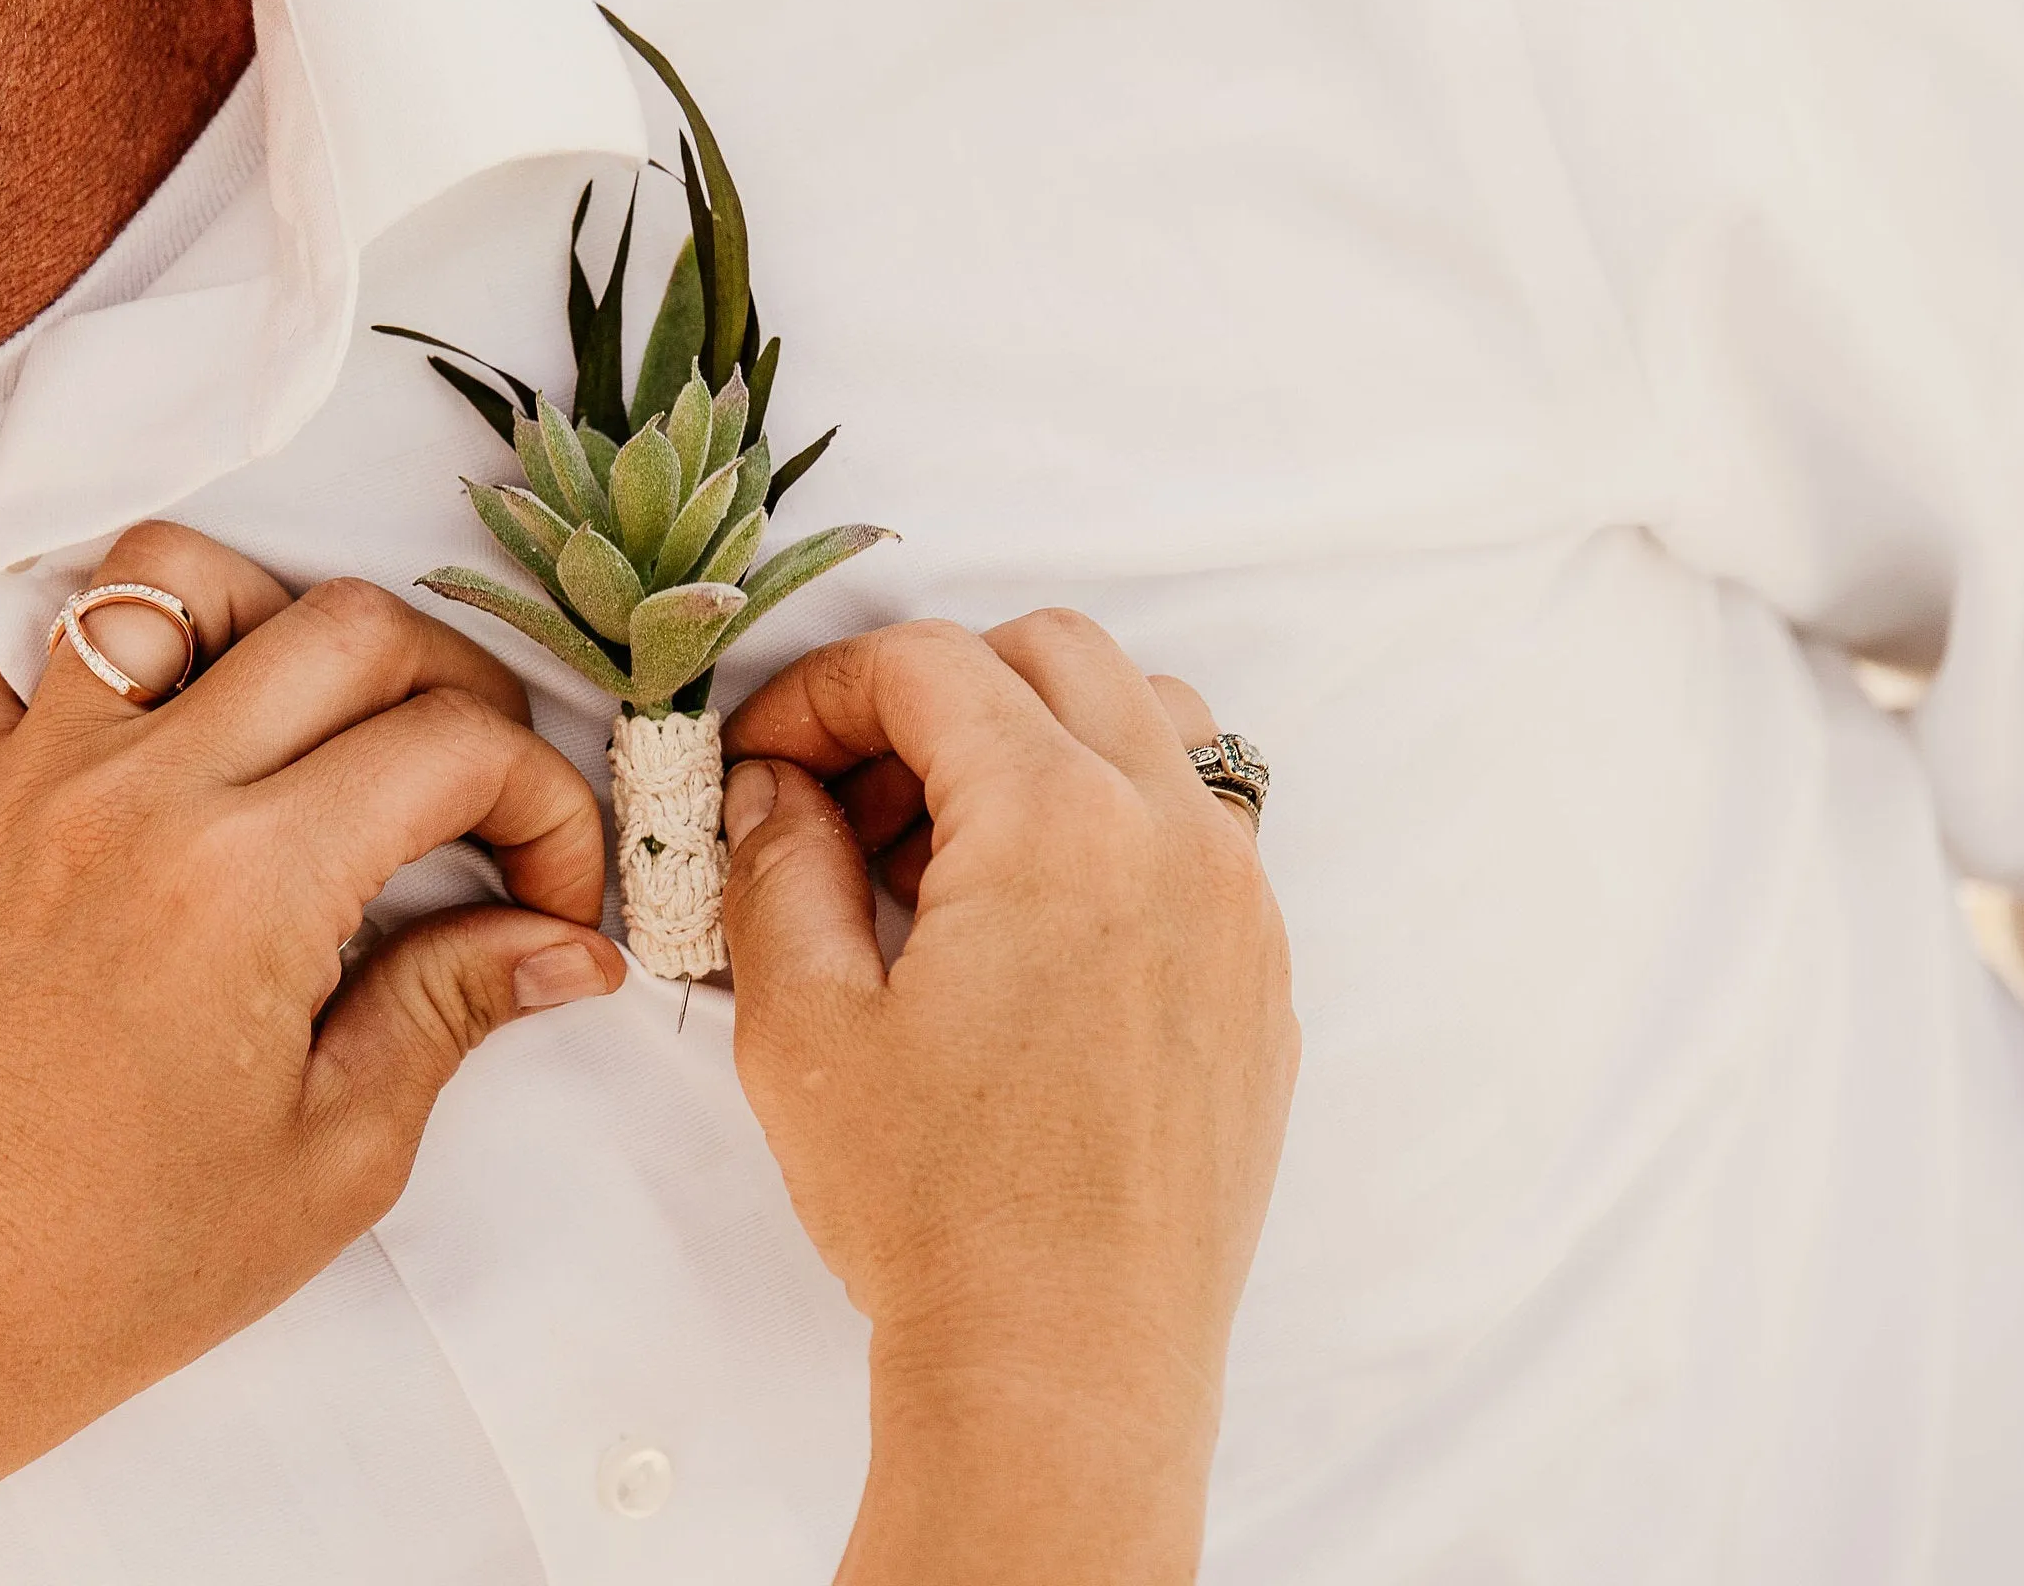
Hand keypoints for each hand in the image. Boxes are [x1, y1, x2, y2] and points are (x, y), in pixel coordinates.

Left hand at [0, 522, 622, 1465]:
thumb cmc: (145, 1253)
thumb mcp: (346, 1150)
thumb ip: (459, 1003)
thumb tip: (572, 943)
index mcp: (252, 883)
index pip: (455, 748)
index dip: (545, 806)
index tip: (549, 895)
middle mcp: (143, 794)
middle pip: (347, 623)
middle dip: (455, 690)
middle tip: (471, 794)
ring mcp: (38, 775)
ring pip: (170, 570)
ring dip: (270, 614)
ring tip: (308, 715)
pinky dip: (52, 607)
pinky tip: (135, 674)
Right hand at [719, 613, 1295, 1584]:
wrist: (1065, 1369)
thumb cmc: (936, 1212)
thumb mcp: (804, 1021)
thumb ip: (777, 863)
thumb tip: (775, 789)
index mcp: (1059, 825)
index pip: (930, 664)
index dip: (820, 692)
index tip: (765, 758)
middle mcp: (1174, 836)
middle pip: (1053, 655)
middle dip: (934, 694)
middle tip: (846, 794)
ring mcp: (1238, 905)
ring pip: (1146, 722)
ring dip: (1034, 742)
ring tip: (938, 857)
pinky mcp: (1259, 979)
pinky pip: (1193, 830)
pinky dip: (1103, 825)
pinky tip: (1018, 933)